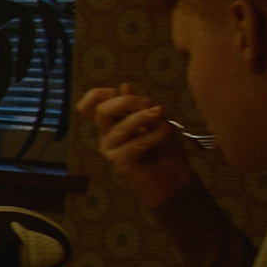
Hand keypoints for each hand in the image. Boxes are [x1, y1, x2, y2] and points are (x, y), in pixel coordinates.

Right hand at [76, 83, 196, 208]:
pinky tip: (164, 134)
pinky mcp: (119, 163)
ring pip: (119, 126)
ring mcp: (112, 150)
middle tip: (149, 103)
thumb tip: (123, 86)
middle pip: (101, 111)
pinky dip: (152, 136)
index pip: (90, 106)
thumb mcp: (157, 121)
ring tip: (161, 115)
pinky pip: (132, 145)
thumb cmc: (167, 150)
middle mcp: (108, 135)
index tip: (116, 91)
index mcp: (113, 123)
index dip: (97, 95)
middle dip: (126, 102)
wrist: (176, 179)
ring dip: (143, 117)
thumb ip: (139, 107)